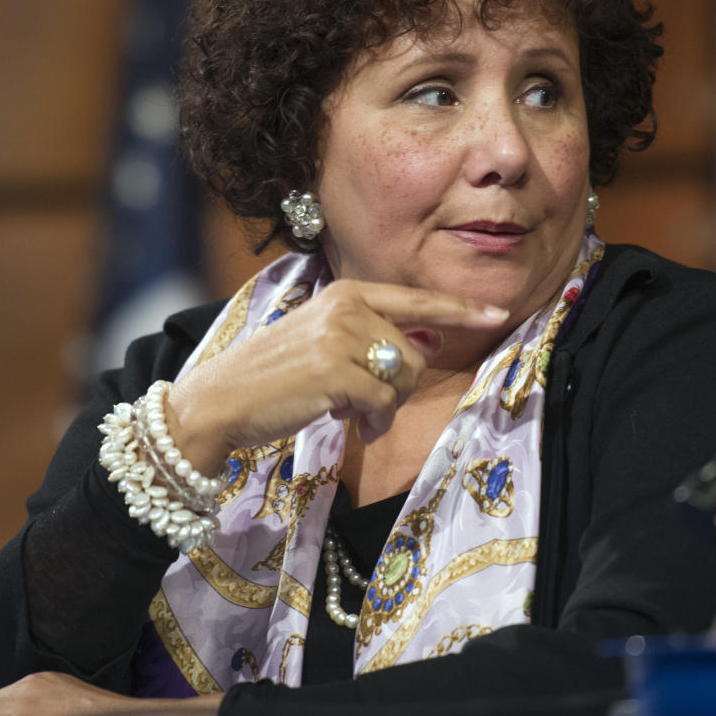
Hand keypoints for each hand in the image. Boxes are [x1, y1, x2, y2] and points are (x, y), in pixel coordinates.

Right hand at [167, 280, 508, 467]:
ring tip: (353, 414)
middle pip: (414, 353)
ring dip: (386, 408)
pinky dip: (373, 422)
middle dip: (401, 388)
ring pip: (404, 379)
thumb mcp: (323, 342)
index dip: (458, 309)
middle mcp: (347, 307)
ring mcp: (341, 337)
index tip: (495, 313)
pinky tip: (346, 422)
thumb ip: (374, 338)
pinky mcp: (335, 371)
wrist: (220, 400)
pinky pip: (384, 403)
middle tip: (365, 405)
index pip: (414, 300)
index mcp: (345, 293)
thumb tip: (430, 344)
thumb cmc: (272, 376)